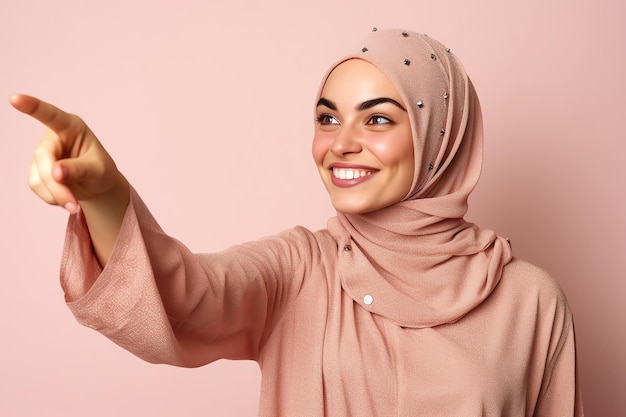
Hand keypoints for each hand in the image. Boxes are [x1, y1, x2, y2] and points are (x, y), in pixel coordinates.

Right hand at [10, 94, 123, 213]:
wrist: (97, 185)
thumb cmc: (101, 170)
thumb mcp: (99, 170)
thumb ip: (80, 169)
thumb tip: (56, 173)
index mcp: (71, 126)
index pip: (51, 115)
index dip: (33, 107)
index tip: (15, 99)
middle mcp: (53, 137)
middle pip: (43, 159)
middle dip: (57, 186)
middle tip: (73, 206)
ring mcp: (42, 153)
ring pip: (38, 177)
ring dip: (56, 195)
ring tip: (74, 204)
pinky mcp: (36, 169)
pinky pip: (37, 186)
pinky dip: (52, 198)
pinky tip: (66, 198)